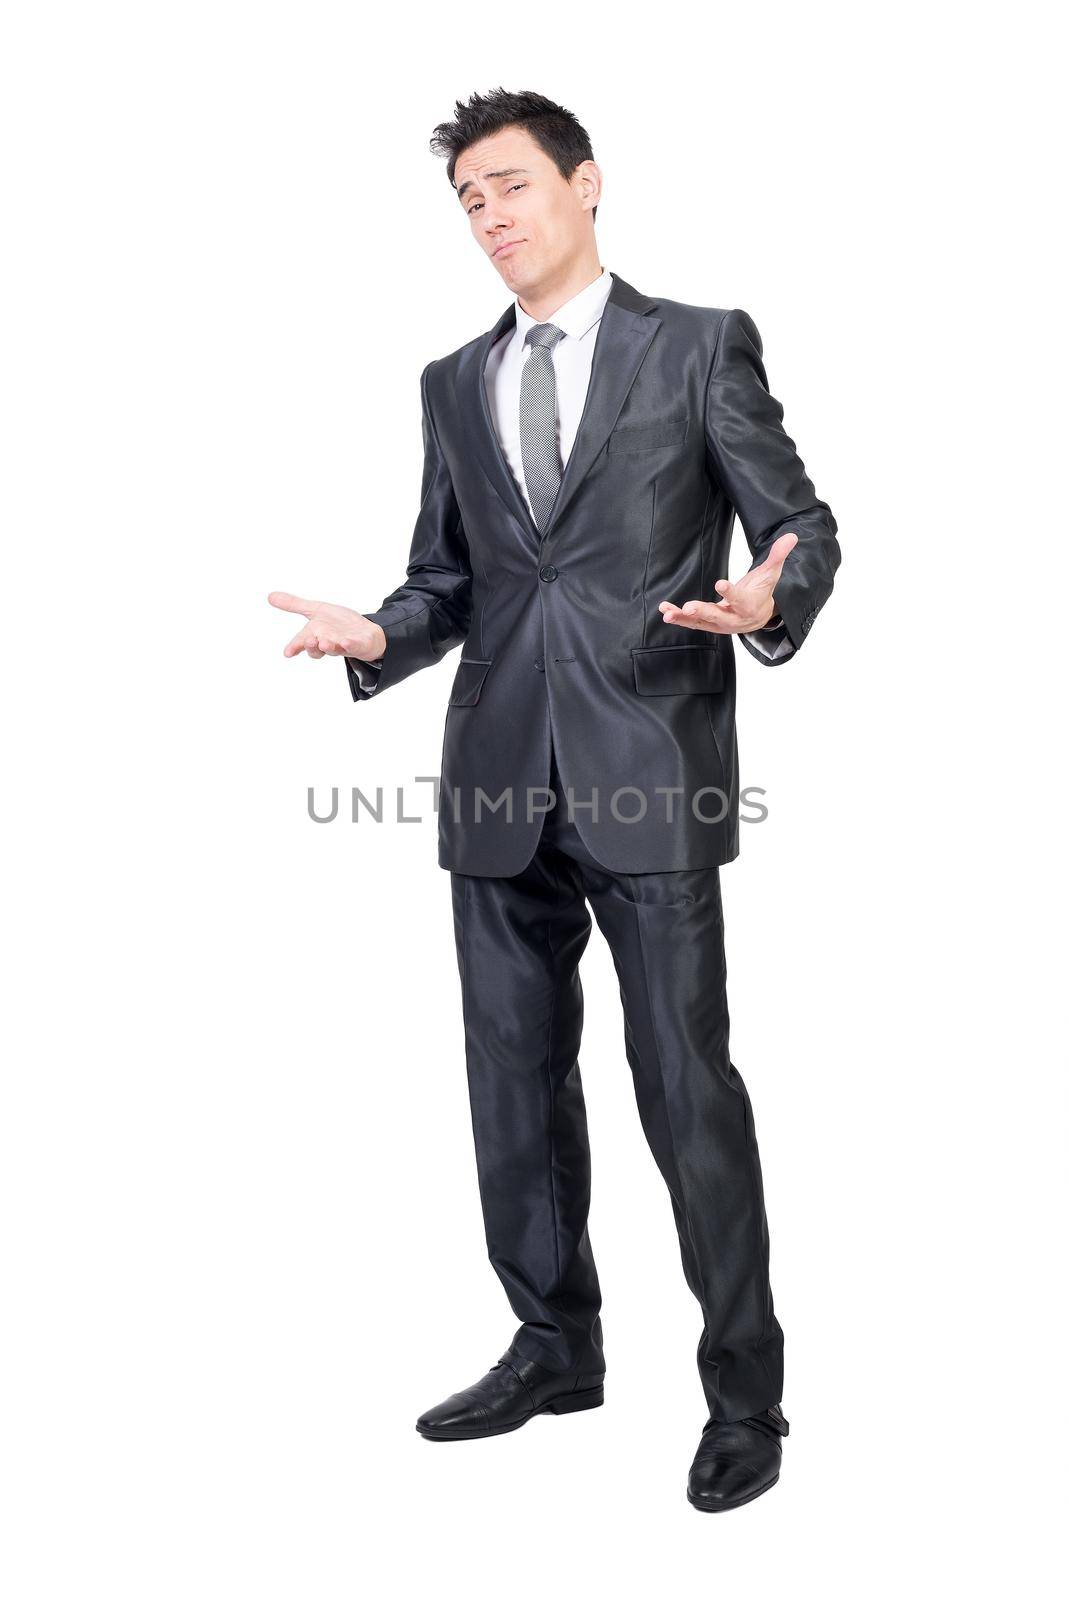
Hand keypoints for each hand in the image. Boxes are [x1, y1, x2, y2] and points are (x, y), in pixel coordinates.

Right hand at [268, 592, 386, 660]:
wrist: (365, 631)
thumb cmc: (339, 623)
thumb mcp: (317, 610)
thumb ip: (295, 605)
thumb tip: (270, 596)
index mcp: (315, 634)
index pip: (302, 642)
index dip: (294, 647)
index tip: (287, 652)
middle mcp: (327, 642)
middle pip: (316, 649)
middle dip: (312, 646)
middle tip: (310, 641)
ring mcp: (343, 646)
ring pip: (334, 650)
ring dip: (329, 647)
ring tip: (325, 643)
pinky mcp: (359, 646)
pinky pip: (354, 647)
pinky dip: (350, 645)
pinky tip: (347, 642)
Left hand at [658, 530, 797, 635]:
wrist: (759, 616)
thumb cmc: (763, 591)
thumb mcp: (772, 573)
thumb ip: (778, 555)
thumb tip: (792, 536)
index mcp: (749, 605)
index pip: (740, 599)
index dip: (730, 592)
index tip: (720, 583)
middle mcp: (734, 618)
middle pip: (718, 616)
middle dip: (703, 611)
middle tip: (688, 607)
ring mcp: (719, 623)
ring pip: (700, 622)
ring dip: (683, 618)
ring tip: (668, 613)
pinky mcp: (708, 624)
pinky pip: (692, 622)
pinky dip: (678, 618)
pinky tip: (665, 612)